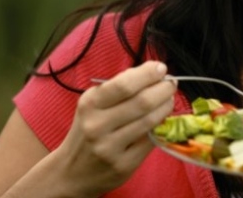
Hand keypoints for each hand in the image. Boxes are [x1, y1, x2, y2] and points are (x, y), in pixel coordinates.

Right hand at [51, 61, 175, 195]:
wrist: (71, 174)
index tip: (161, 68)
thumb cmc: (88, 130)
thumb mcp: (93, 105)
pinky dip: (161, 126)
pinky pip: (150, 140)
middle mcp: (97, 126)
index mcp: (90, 105)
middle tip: (171, 83)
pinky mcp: (124, 165)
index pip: (124, 85)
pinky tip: (162, 119)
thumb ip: (118, 88)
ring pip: (150, 121)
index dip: (148, 74)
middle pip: (142, 102)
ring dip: (166, 105)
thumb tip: (152, 72)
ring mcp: (110, 148)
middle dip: (163, 89)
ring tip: (169, 98)